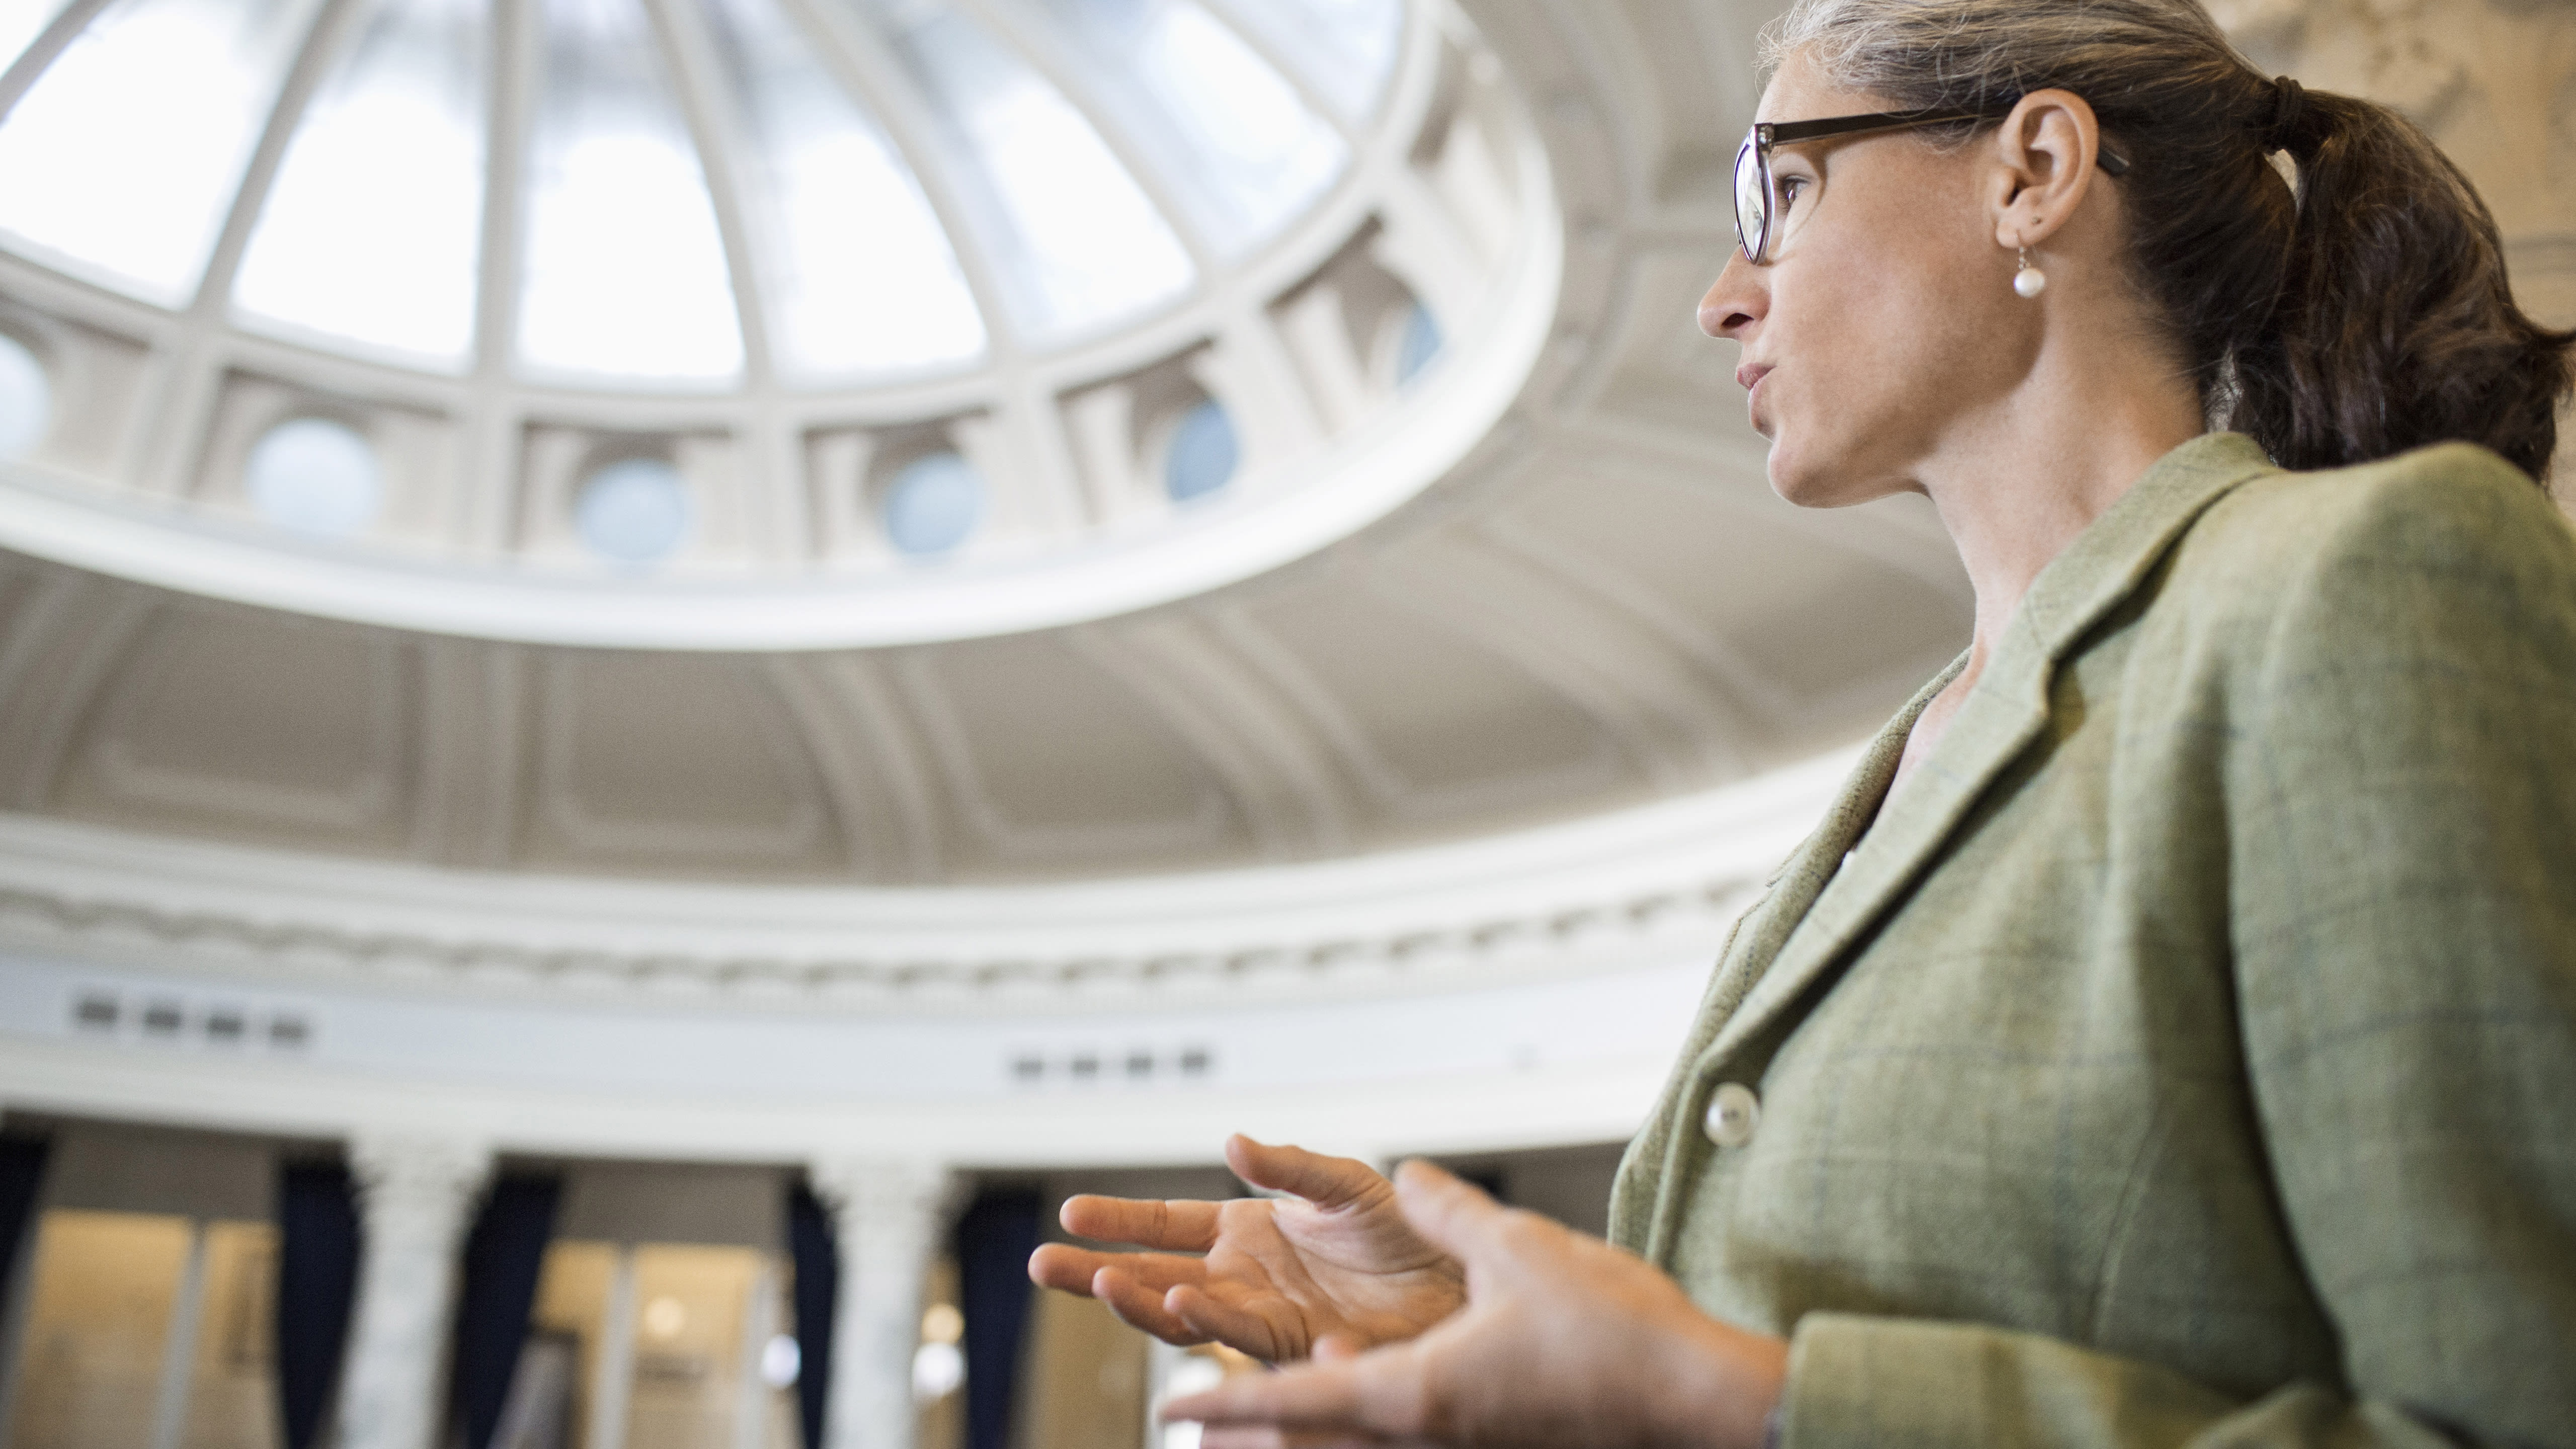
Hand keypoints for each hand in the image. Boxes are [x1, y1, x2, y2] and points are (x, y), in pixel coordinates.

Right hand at [1027, 1135, 1466, 1361]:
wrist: (1456, 1283)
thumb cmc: (1409, 1234)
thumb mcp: (1346, 1184)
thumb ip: (1290, 1166)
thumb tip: (1233, 1142)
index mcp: (1248, 1229)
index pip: (1165, 1224)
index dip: (1119, 1220)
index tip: (1070, 1215)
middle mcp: (1243, 1274)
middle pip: (1153, 1274)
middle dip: (1096, 1270)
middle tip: (1044, 1265)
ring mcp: (1261, 1311)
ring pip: (1182, 1311)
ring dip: (1139, 1299)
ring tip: (1101, 1281)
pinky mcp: (1291, 1342)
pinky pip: (1238, 1333)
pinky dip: (1208, 1318)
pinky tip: (1184, 1301)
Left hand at [1161, 1161, 1786, 1448]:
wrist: (1697, 1402)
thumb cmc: (1615, 1338)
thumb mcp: (1517, 1250)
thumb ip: (1448, 1212)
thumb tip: (1409, 1177)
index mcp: (1412, 1395)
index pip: (1291, 1399)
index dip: (1224, 1402)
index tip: (1170, 1408)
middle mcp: (1424, 1433)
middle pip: (1313, 1433)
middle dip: (1251, 1421)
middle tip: (1197, 1407)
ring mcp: (1458, 1444)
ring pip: (1358, 1436)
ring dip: (1307, 1414)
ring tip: (1260, 1401)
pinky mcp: (1491, 1440)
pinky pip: (1407, 1434)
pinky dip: (1366, 1413)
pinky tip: (1363, 1374)